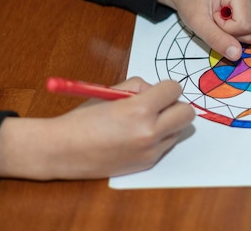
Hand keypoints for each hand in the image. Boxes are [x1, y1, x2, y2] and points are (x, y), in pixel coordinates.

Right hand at [0, 77, 194, 179]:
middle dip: (175, 105)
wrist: (62, 151)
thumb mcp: (111, 92)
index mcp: (140, 110)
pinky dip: (158, 139)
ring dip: (168, 123)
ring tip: (144, 122)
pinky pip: (166, 145)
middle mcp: (150, 132)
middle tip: (159, 106)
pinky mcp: (148, 163)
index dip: (166, 88)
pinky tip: (137, 137)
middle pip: (187, 113)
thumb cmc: (83, 119)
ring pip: (179, 130)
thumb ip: (139, 88)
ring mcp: (150, 151)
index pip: (174, 90)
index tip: (157, 90)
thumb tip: (156, 90)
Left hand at [158, 0, 250, 59]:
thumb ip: (216, 39)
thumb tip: (237, 55)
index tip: (213, 17)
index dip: (226, 30)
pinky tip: (236, 21)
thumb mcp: (197, 22)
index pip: (245, 27)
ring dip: (239, 33)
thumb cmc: (191, 2)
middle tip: (217, 18)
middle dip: (233, 33)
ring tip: (225, 18)